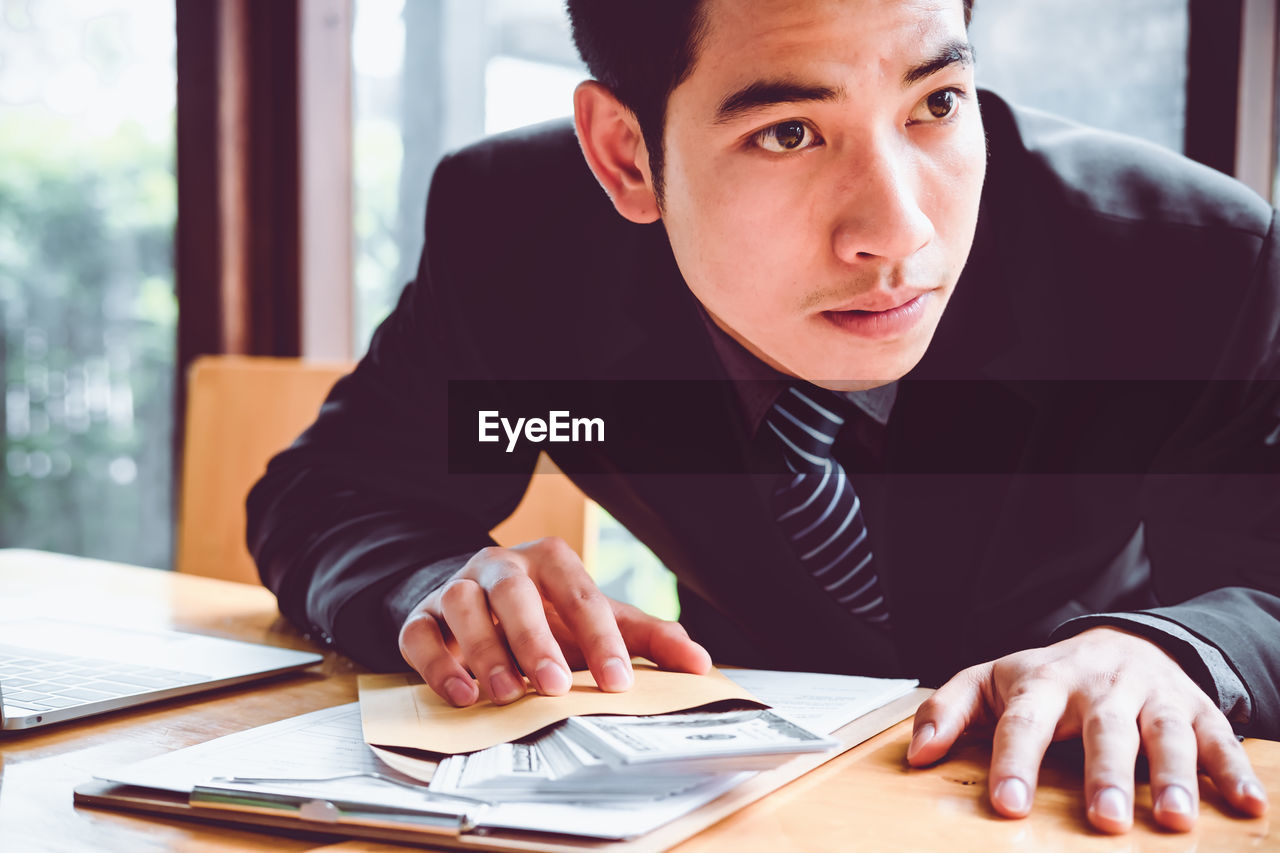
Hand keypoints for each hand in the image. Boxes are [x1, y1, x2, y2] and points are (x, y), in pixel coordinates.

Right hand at [398, 537, 710, 706]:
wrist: (483, 603)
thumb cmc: (549, 614)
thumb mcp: (600, 619)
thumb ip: (648, 639)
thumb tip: (699, 663)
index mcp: (549, 560)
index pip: (579, 593)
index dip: (600, 638)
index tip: (617, 681)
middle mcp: (500, 567)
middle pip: (513, 591)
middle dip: (534, 639)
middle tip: (555, 686)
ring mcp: (455, 588)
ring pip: (461, 606)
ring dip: (485, 652)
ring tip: (508, 695)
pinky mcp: (421, 617)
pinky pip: (419, 634)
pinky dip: (438, 665)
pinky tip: (464, 695)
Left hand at [907, 626, 1268, 832]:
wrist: (1120, 640)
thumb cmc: (1047, 676)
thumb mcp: (990, 682)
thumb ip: (949, 712)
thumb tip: (916, 756)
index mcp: (1044, 681)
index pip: (1024, 722)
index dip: (1015, 762)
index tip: (1007, 804)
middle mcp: (1100, 687)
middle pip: (1103, 729)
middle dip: (1105, 774)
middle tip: (1104, 820)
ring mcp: (1151, 696)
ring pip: (1164, 733)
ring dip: (1173, 775)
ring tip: (1172, 819)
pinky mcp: (1195, 708)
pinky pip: (1219, 738)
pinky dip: (1234, 769)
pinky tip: (1246, 805)